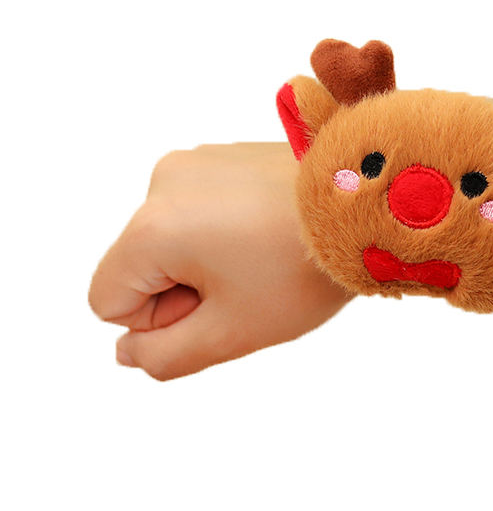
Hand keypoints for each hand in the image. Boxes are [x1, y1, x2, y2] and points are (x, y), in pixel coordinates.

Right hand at [88, 142, 351, 379]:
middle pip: (140, 266)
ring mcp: (196, 162)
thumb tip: (126, 352)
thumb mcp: (232, 332)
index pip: (108, 302)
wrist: (367, 207)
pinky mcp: (224, 155)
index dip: (160, 322)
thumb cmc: (303, 267)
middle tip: (251, 284)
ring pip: (172, 240)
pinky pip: (200, 211)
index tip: (218, 304)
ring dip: (207, 262)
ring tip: (267, 256)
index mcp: (151, 227)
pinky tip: (272, 234)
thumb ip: (165, 355)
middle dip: (185, 289)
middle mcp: (163, 182)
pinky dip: (225, 232)